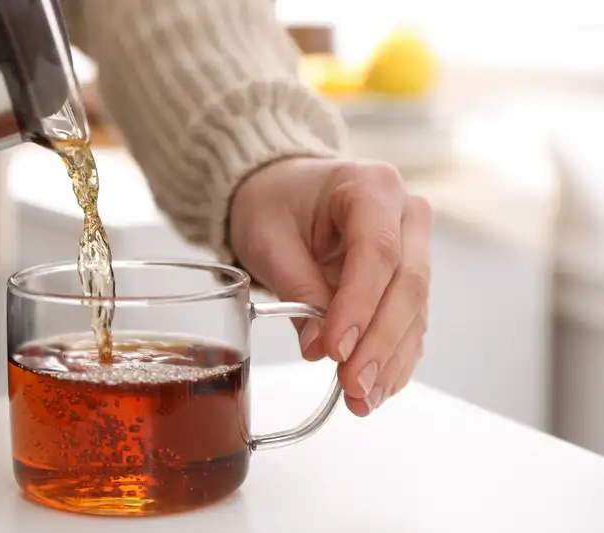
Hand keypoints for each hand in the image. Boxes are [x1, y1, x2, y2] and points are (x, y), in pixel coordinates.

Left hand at [229, 158, 431, 416]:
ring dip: (390, 361)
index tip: (337, 349)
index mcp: (372, 186)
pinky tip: (375, 390)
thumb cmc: (274, 203)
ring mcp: (415, 247)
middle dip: (379, 343)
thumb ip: (296, 289)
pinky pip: (410, 324)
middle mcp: (406, 214)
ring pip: (414, 312)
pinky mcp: (409, 279)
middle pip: (407, 286)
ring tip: (360, 399)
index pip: (377, 253)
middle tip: (352, 385)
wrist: (283, 192)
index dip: (360, 306)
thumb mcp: (269, 238)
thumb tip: (319, 348)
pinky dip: (392, 360)